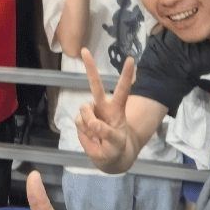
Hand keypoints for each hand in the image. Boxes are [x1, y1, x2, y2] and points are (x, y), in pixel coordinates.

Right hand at [75, 48, 135, 165]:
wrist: (108, 158)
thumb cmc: (117, 147)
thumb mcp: (117, 144)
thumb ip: (107, 133)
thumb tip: (93, 124)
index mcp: (117, 109)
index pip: (122, 89)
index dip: (126, 75)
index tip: (130, 59)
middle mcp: (102, 106)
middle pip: (95, 84)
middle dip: (90, 67)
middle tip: (84, 50)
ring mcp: (90, 113)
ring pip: (84, 109)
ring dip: (89, 123)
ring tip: (97, 136)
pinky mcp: (81, 121)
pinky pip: (79, 123)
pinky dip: (84, 133)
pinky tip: (91, 138)